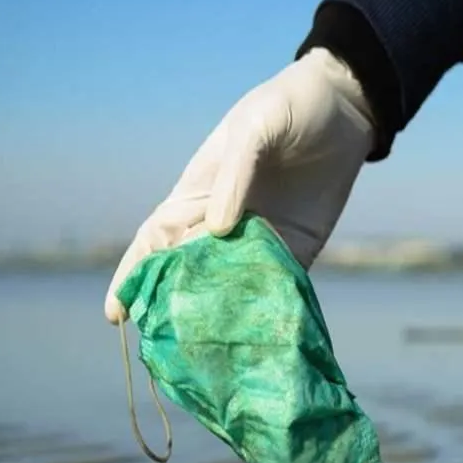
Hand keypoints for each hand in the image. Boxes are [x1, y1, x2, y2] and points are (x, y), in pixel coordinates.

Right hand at [103, 47, 375, 323]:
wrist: (345, 109)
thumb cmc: (286, 107)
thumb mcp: (256, 127)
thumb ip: (236, 174)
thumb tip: (218, 230)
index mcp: (198, 194)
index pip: (156, 241)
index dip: (134, 275)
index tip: (117, 313)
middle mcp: (222, 224)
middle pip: (188, 274)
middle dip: (173, 308)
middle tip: (166, 348)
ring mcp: (260, 240)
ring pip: (230, 287)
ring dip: (218, 318)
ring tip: (208, 355)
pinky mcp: (297, 249)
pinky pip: (276, 285)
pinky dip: (266, 309)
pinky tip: (259, 337)